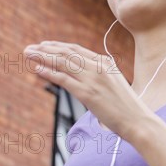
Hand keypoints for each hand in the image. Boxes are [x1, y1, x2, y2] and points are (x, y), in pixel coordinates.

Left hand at [23, 40, 152, 139]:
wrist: (138, 120)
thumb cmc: (127, 106)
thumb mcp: (113, 84)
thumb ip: (99, 76)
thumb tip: (81, 77)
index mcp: (106, 63)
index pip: (77, 50)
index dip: (58, 46)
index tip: (44, 45)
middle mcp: (99, 67)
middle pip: (67, 53)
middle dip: (46, 49)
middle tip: (30, 48)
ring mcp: (93, 79)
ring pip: (63, 63)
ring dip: (43, 57)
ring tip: (28, 55)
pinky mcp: (88, 93)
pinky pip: (63, 79)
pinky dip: (49, 72)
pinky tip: (37, 69)